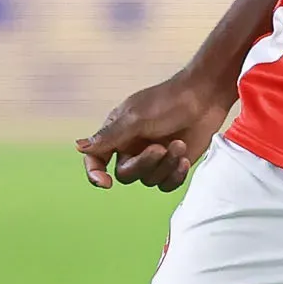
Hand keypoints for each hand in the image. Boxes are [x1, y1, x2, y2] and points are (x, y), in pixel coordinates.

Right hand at [77, 72, 233, 190]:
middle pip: (126, 174)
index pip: (96, 159)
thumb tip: (79, 147)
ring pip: (148, 180)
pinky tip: (184, 159)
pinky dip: (175, 174)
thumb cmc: (168, 102)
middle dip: (144, 164)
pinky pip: (166, 184)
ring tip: (179, 145)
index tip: (105, 182)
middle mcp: (131, 148)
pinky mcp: (171, 165)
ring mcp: (152, 158)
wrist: (204, 99)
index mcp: (117, 133)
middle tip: (160, 148)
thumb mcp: (136, 118)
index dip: (95, 173)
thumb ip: (109, 136)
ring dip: (165, 165)